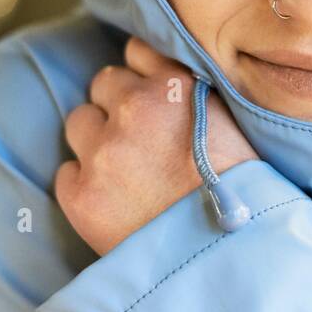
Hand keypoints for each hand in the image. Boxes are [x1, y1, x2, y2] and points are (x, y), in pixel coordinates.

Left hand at [56, 36, 257, 255]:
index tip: (150, 97)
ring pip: (79, 122)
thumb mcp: (235, 123)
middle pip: (103, 83)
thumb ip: (196, 93)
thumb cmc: (245, 195)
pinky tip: (114, 202)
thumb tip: (166, 79)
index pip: (137, 52)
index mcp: (177, 85)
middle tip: (139, 140)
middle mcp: (134, 108)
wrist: (230, 259)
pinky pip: (66, 173)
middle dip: (117, 106)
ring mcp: (104, 152)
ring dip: (96, 140)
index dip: (143, 77)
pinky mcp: (81, 195)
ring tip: (124, 172)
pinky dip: (84, 184)